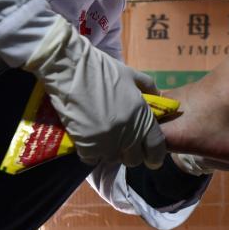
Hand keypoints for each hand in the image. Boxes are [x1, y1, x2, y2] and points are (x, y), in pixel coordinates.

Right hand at [24, 15, 164, 167]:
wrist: (70, 71)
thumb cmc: (101, 69)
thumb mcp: (131, 74)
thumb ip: (148, 87)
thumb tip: (158, 96)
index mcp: (142, 118)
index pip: (156, 148)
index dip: (154, 155)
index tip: (149, 157)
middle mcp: (128, 134)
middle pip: (134, 159)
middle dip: (129, 154)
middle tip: (121, 144)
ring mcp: (107, 143)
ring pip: (113, 160)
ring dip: (110, 152)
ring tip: (103, 139)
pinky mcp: (87, 147)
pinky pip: (92, 159)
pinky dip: (90, 152)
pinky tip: (87, 140)